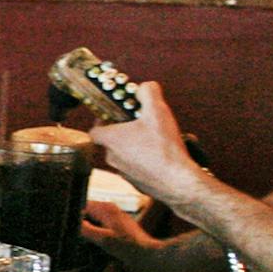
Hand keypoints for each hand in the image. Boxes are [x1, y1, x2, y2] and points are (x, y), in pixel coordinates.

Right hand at [80, 200, 214, 271]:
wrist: (150, 259)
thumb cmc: (131, 249)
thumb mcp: (104, 240)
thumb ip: (85, 229)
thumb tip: (70, 223)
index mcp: (107, 209)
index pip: (81, 205)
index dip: (72, 215)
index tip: (64, 226)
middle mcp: (110, 212)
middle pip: (85, 213)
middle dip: (77, 223)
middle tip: (71, 237)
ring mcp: (114, 221)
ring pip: (91, 222)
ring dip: (85, 232)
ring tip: (80, 243)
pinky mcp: (117, 231)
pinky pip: (98, 231)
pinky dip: (93, 238)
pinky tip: (91, 248)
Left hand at [89, 82, 204, 207]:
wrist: (178, 182)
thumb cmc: (164, 148)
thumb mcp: (157, 112)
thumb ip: (148, 93)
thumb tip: (144, 87)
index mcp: (110, 140)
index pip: (95, 129)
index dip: (103, 120)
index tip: (115, 114)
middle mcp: (112, 158)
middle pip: (111, 141)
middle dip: (125, 132)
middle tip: (141, 125)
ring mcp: (123, 173)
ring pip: (125, 156)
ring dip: (136, 147)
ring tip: (156, 141)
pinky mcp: (136, 184)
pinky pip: (137, 169)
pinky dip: (146, 162)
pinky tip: (162, 157)